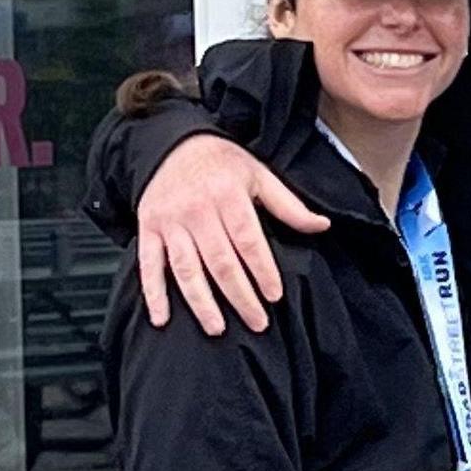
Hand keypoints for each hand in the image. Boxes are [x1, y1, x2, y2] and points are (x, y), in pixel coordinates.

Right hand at [139, 135, 327, 333]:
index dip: (262, 270)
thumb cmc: (221, 162)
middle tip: (257, 323)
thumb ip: (288, 205)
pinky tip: (162, 318)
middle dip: (239, 296)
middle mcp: (197, 210)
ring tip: (217, 328)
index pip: (248, 240)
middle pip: (220, 261)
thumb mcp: (258, 174)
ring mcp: (170, 222)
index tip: (274, 295)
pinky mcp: (149, 228)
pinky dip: (153, 293)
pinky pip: (148, 264)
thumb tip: (322, 225)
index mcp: (228, 196)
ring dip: (201, 302)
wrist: (170, 141)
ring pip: (186, 269)